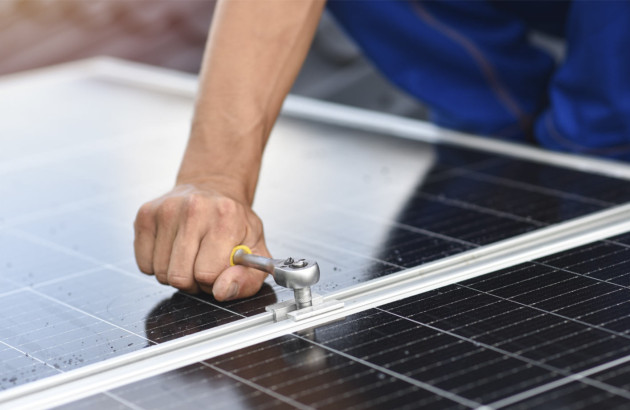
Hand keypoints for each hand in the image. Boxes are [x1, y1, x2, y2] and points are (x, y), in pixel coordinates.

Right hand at [133, 182, 269, 300]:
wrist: (214, 190)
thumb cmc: (235, 224)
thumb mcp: (255, 251)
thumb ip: (247, 279)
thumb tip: (221, 291)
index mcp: (226, 216)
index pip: (207, 274)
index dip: (214, 280)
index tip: (219, 267)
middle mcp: (194, 208)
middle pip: (180, 277)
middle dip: (193, 281)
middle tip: (203, 264)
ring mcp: (165, 210)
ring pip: (161, 273)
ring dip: (176, 273)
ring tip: (190, 254)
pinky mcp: (145, 215)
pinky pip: (144, 265)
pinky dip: (158, 265)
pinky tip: (173, 248)